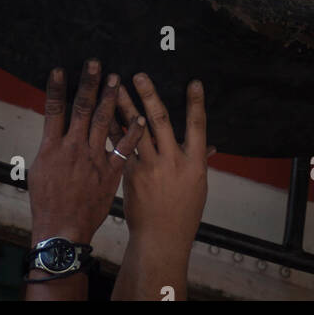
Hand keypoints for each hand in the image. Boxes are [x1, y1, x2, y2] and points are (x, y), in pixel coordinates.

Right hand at [27, 60, 145, 245]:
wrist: (62, 231)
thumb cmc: (46, 202)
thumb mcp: (39, 170)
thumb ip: (48, 146)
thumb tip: (52, 127)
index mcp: (52, 146)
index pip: (53, 109)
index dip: (56, 88)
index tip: (60, 69)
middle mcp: (73, 148)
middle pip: (81, 109)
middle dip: (89, 84)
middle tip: (96, 63)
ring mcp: (93, 159)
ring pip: (104, 122)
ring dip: (110, 99)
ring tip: (116, 79)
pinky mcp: (109, 172)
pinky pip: (123, 148)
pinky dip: (132, 132)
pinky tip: (140, 117)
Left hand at [110, 75, 212, 299]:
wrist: (161, 239)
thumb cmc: (182, 213)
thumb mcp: (197, 187)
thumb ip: (199, 162)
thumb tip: (209, 145)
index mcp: (194, 164)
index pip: (198, 127)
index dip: (196, 104)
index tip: (194, 82)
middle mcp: (173, 162)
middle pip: (160, 122)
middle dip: (149, 96)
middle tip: (139, 75)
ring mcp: (151, 168)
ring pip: (136, 130)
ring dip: (124, 106)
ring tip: (114, 85)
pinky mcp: (132, 175)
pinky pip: (121, 147)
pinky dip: (114, 129)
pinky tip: (104, 113)